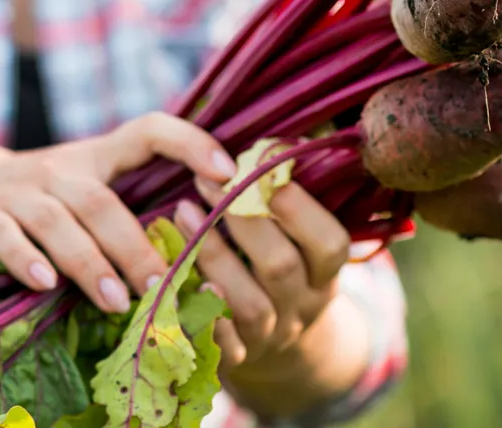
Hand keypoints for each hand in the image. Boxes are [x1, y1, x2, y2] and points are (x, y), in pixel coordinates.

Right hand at [0, 116, 237, 314]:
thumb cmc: (36, 198)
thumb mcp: (81, 187)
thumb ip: (127, 210)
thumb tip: (202, 257)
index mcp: (96, 157)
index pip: (149, 130)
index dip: (190, 142)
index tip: (227, 173)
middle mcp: (61, 168)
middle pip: (105, 201)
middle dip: (137, 245)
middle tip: (166, 285)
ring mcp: (20, 192)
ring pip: (61, 222)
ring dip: (91, 263)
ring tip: (119, 301)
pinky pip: (7, 237)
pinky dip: (25, 259)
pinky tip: (44, 284)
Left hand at [174, 176, 352, 375]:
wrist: (279, 348)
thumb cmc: (279, 265)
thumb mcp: (298, 238)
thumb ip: (285, 198)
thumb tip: (273, 141)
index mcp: (325, 273)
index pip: (330, 243)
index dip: (299, 207)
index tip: (261, 167)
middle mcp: (303, 307)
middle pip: (281, 268)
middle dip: (244, 220)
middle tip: (207, 181)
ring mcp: (270, 337)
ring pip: (249, 305)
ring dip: (213, 256)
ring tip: (181, 212)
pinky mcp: (236, 360)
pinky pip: (216, 342)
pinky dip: (196, 311)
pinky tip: (170, 274)